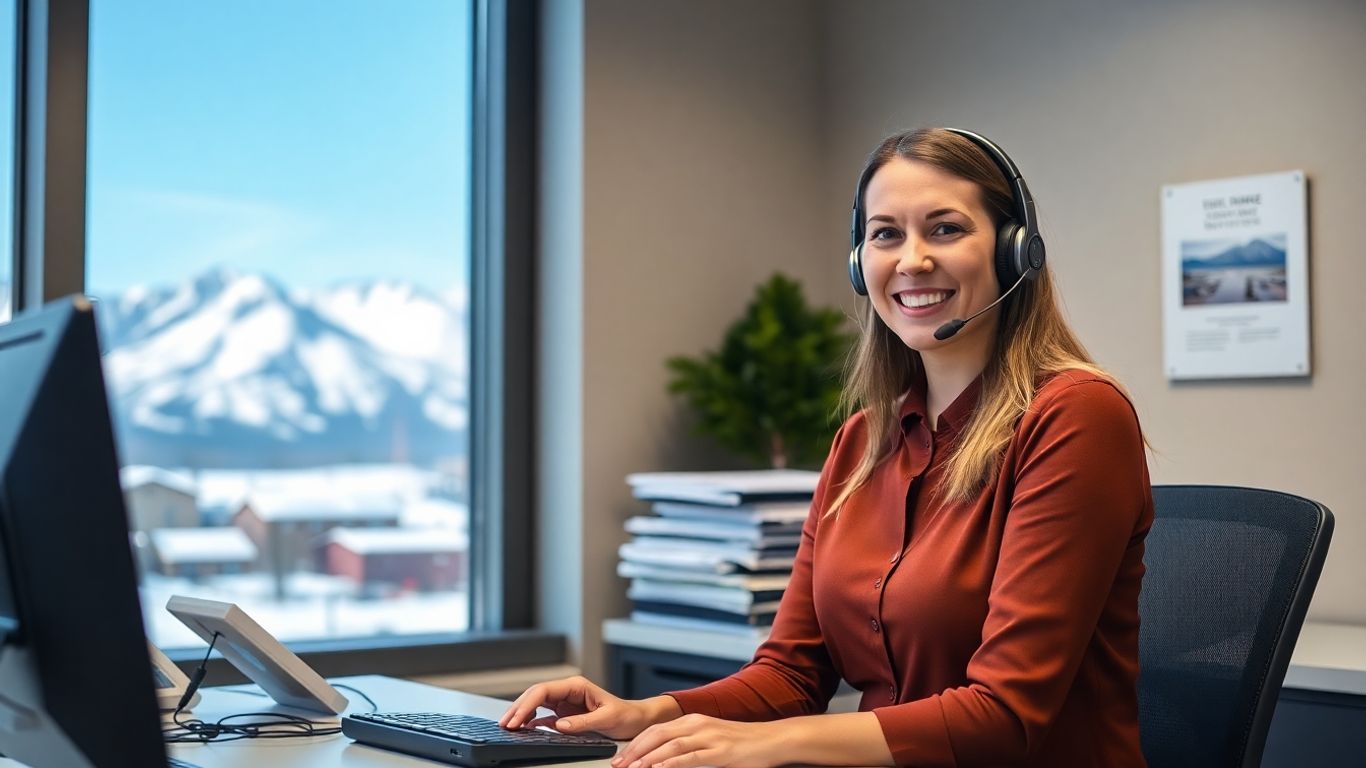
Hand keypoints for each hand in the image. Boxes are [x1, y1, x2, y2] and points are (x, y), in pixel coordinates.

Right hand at [498, 675, 679, 739]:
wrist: (635, 719)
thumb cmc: (624, 714)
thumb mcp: (606, 718)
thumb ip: (583, 722)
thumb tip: (559, 725)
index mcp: (576, 685)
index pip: (544, 690)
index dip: (527, 704)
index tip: (517, 719)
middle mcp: (567, 691)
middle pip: (535, 695)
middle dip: (518, 708)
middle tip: (505, 724)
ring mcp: (564, 702)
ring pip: (535, 703)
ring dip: (521, 713)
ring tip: (509, 726)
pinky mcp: (565, 713)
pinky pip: (542, 715)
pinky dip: (530, 721)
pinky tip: (522, 728)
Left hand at [611, 713, 789, 767]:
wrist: (771, 739)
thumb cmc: (742, 743)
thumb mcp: (710, 740)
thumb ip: (688, 746)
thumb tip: (663, 760)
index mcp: (692, 720)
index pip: (655, 730)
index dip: (635, 744)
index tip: (621, 758)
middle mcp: (697, 724)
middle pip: (657, 736)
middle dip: (635, 752)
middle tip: (619, 766)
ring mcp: (708, 736)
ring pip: (670, 746)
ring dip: (648, 759)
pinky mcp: (719, 751)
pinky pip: (690, 757)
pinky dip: (672, 764)